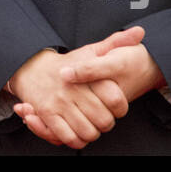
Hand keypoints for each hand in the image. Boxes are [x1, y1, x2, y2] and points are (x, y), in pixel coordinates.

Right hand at [7, 26, 145, 148]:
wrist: (31, 69)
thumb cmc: (66, 63)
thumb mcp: (90, 50)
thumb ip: (116, 43)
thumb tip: (139, 32)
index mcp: (86, 73)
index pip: (115, 100)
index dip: (120, 108)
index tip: (116, 107)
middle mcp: (73, 89)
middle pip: (104, 121)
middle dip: (107, 123)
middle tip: (102, 118)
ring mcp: (58, 102)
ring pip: (88, 133)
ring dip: (92, 133)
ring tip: (90, 125)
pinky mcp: (47, 114)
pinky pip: (68, 138)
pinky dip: (76, 139)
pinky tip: (77, 132)